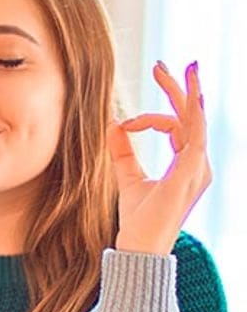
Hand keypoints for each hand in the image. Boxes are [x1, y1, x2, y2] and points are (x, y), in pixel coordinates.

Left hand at [110, 60, 210, 254]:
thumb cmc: (137, 219)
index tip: (124, 123)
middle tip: (161, 65)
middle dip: (178, 88)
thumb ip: (122, 152)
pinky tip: (189, 95)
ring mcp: (198, 168)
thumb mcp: (127, 178)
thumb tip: (112, 123)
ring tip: (172, 69)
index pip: (177, 127)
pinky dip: (190, 113)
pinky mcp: (190, 172)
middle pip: (191, 116)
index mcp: (187, 164)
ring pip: (193, 120)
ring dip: (183, 92)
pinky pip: (195, 135)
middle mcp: (198, 163)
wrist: (139, 247)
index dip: (149, 118)